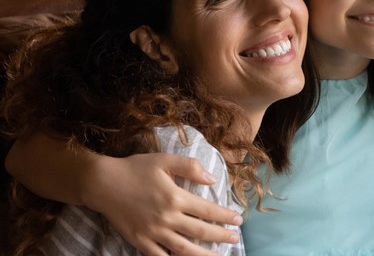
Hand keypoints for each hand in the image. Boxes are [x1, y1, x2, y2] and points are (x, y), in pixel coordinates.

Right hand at [83, 153, 242, 255]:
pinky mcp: (139, 241)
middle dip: (221, 236)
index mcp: (175, 197)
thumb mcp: (165, 160)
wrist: (102, 183)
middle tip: (235, 239)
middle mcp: (167, 217)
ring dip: (204, 255)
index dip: (225, 217)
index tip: (238, 220)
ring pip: (184, 249)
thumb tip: (212, 179)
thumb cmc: (135, 168)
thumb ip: (190, 167)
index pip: (207, 210)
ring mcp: (153, 232)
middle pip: (200, 232)